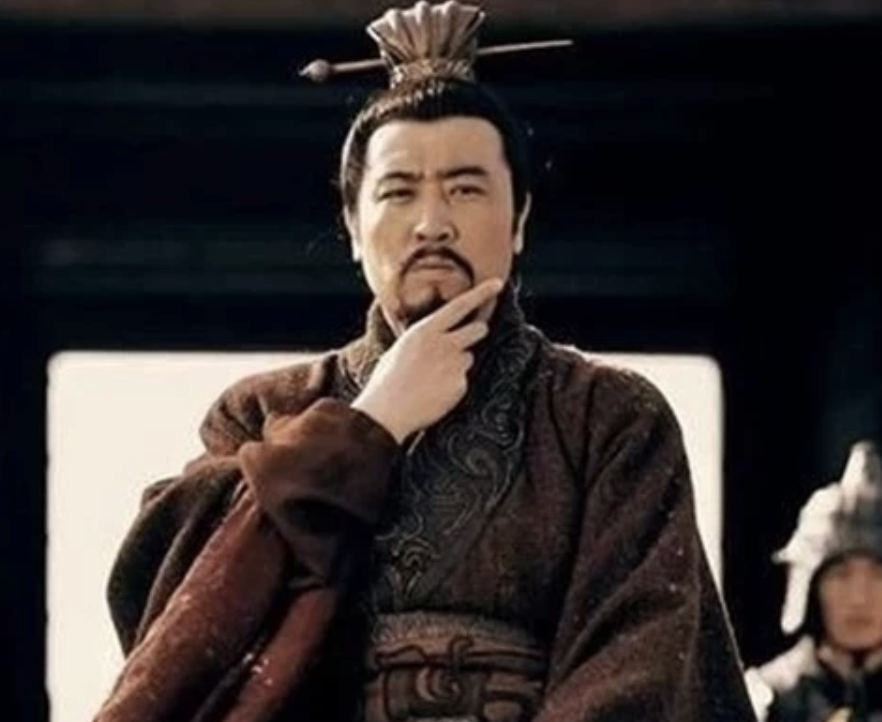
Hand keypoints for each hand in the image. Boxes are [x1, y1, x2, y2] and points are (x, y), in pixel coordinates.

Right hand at [352, 278, 503, 442]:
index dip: (481, 293)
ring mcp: (455, 365)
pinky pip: (463, 381)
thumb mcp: (400, 349)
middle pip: (478, 329)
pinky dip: (453, 386)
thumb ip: (424, 340)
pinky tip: (435, 393)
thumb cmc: (387, 382)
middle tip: (465, 341)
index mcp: (425, 330)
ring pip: (468, 358)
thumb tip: (436, 338)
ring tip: (434, 378)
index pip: (459, 305)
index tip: (498, 284)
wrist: (388, 412)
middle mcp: (444, 344)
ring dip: (458, 365)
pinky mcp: (461, 385)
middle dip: (477, 332)